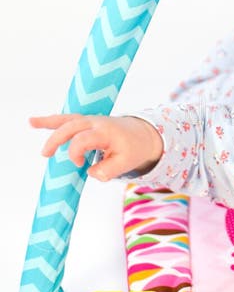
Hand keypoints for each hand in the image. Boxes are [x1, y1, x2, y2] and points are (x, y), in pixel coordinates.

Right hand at [30, 113, 163, 180]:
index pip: (82, 140)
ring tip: (31, 122)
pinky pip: (67, 119)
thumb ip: (109, 170)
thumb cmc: (134, 148)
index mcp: (105, 131)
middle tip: (45, 155)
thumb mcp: (127, 162)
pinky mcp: (87, 123)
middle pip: (71, 126)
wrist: (144, 134)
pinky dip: (52, 120)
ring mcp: (91, 121)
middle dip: (56, 139)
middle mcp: (96, 122)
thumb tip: (91, 173)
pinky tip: (34, 121)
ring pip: (68, 118)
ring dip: (49, 122)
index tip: (81, 165)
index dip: (75, 153)